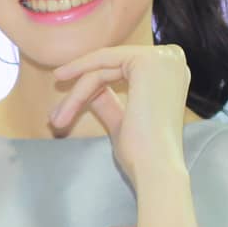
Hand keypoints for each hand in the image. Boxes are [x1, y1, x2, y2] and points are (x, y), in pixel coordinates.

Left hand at [51, 45, 191, 188]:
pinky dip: (80, 76)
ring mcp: (163, 58)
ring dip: (77, 93)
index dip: (90, 85)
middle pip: (112, 67)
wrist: (154, 168)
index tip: (64, 105)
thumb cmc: (142, 153)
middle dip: (80, 91)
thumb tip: (92, 93)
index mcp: (171, 74)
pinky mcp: (148, 60)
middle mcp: (172, 59)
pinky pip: (103, 62)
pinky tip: (61, 80)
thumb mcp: (122, 121)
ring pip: (104, 67)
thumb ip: (109, 102)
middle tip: (54, 118)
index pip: (122, 70)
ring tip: (57, 120)